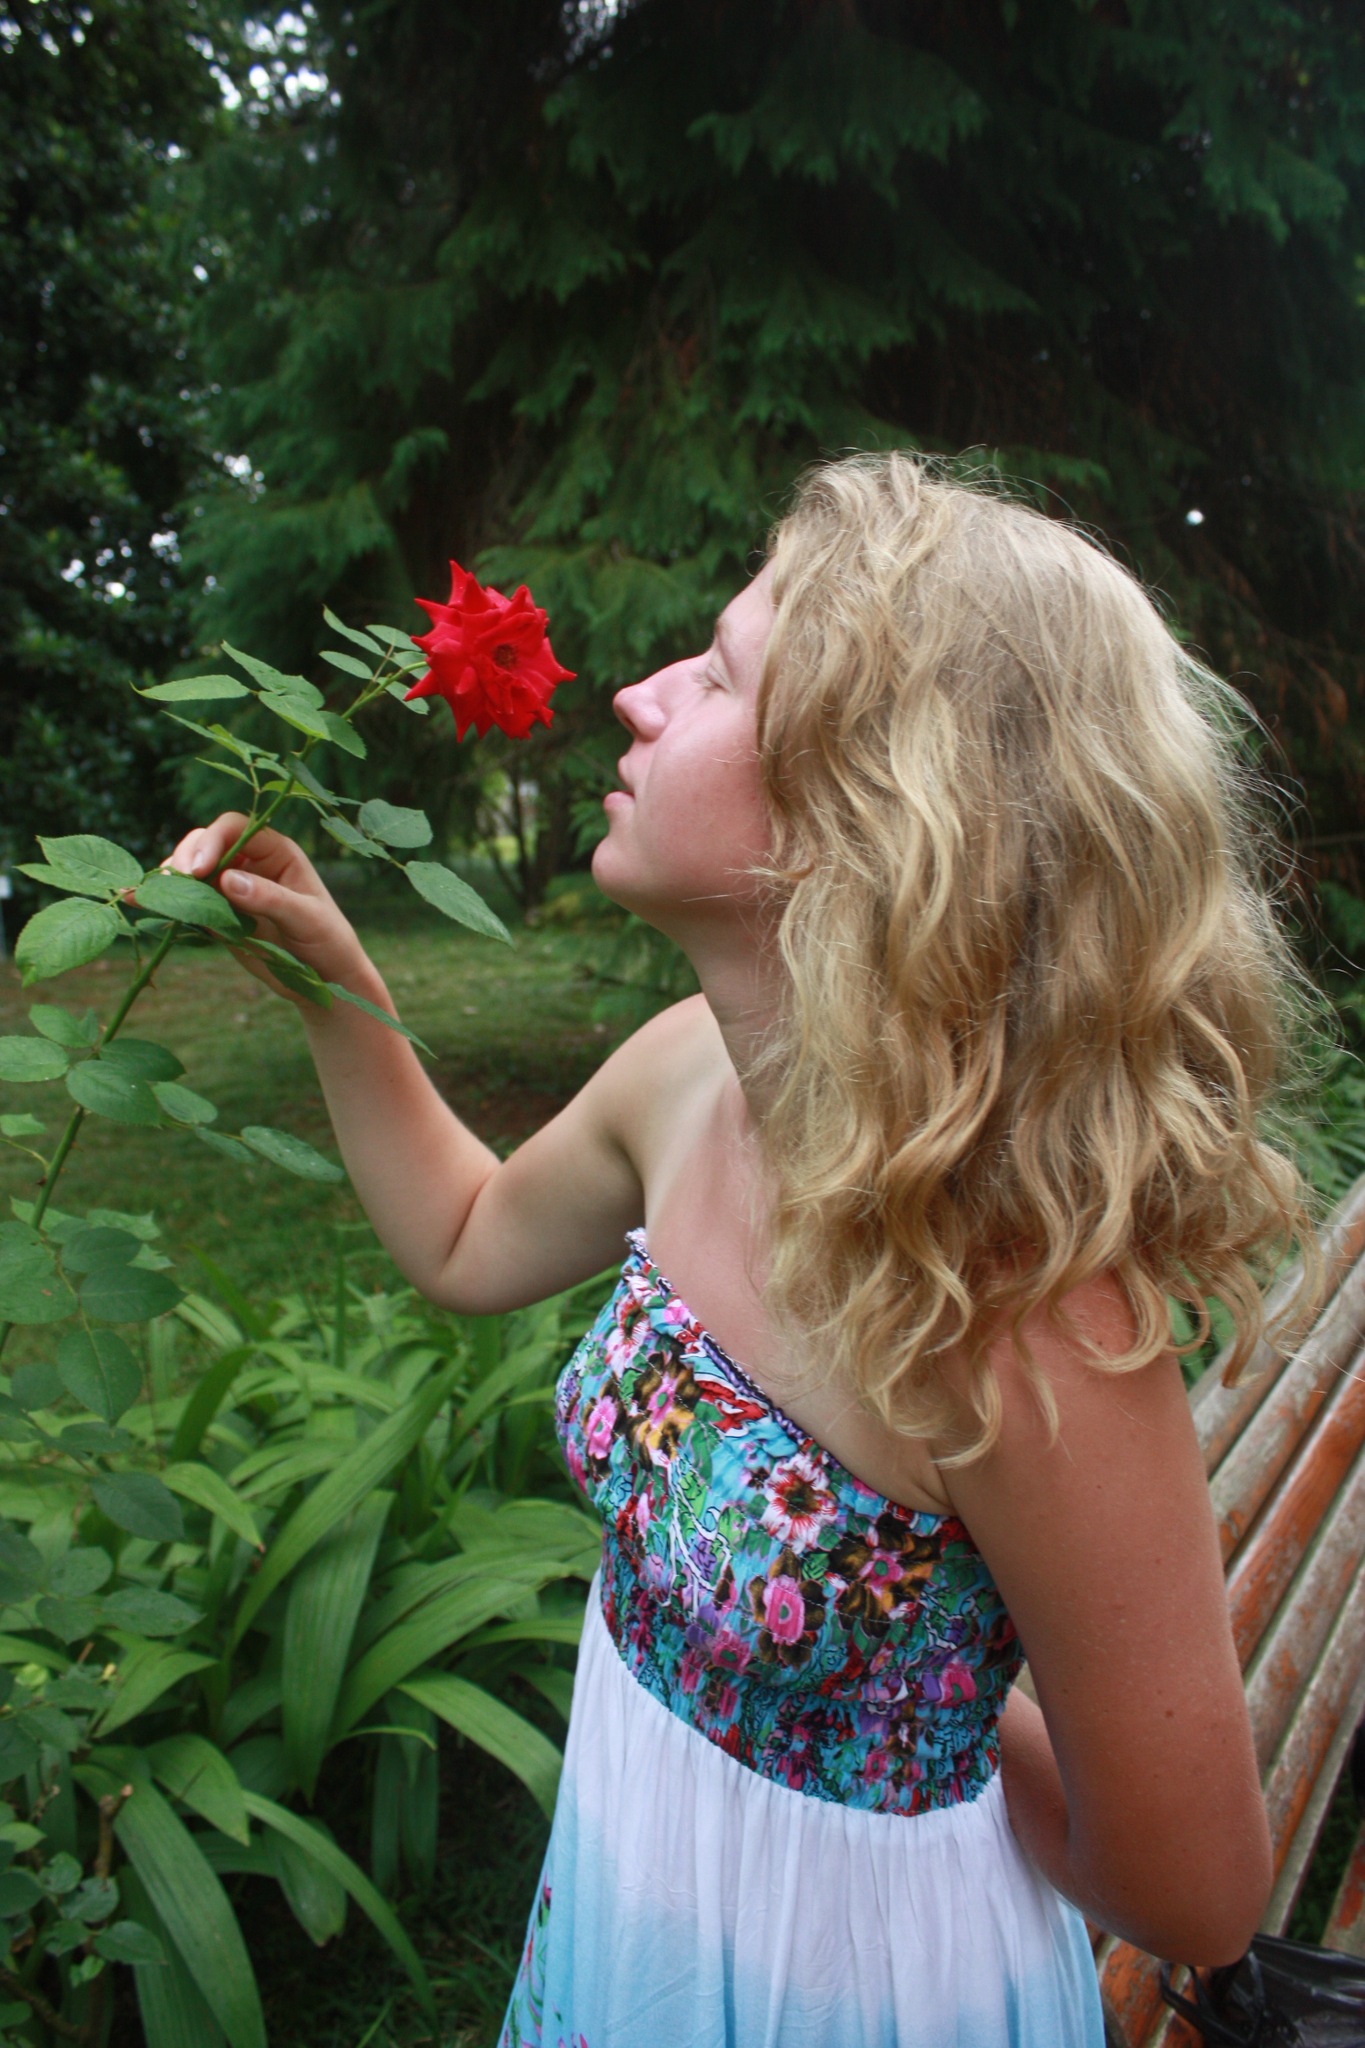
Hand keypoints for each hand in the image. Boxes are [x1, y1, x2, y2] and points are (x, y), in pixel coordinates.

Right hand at [162, 813, 371, 1007]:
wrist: (325, 978)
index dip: (211, 840)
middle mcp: (249, 863)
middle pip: (204, 844)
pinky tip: (137, 900)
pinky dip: (164, 901)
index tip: (198, 869)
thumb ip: (269, 898)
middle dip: (185, 858)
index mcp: (276, 851)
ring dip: (169, 879)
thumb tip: (227, 880)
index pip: (235, 829)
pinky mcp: (217, 914)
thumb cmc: (327, 940)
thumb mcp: (306, 918)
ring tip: (151, 893)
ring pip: (190, 872)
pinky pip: (186, 902)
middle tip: (174, 882)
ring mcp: (230, 888)